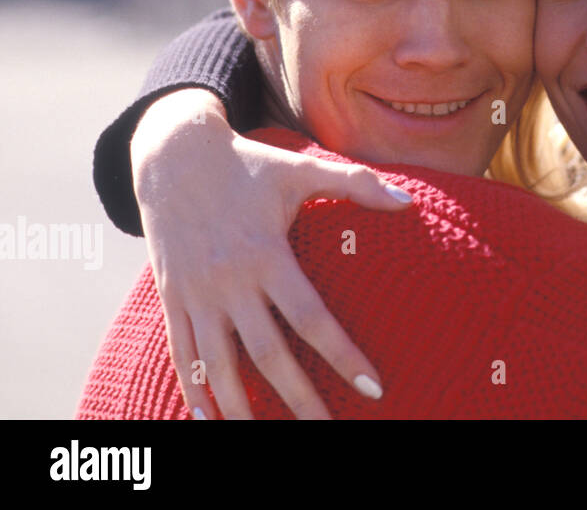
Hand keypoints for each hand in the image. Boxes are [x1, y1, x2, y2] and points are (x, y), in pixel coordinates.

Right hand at [132, 88, 412, 418]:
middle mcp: (230, 280)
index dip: (343, 355)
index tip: (373, 387)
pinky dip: (194, 389)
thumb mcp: (302, 169)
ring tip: (263, 437)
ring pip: (219, 364)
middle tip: (327, 429)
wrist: (173, 153)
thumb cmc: (249, 164)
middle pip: (267, 354)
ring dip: (241, 406)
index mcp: (266, 254)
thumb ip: (357, 184)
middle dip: (298, 397)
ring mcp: (197, 293)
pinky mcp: (173, 297)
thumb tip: (409, 203)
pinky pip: (182, 353)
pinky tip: (209, 419)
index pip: (311, 318)